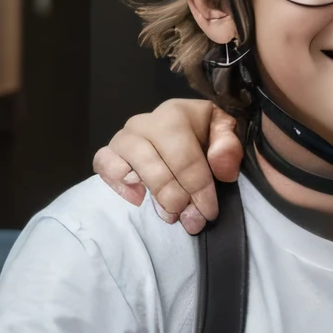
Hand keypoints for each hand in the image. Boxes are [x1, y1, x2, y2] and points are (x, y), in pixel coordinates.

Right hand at [92, 98, 239, 234]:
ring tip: (170, 214)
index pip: (186, 155)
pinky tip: (138, 198)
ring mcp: (123, 137)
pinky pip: (103, 164)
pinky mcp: (108, 152)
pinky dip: (117, 183)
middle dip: (177, 197)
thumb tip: (222, 169)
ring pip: (129, 167)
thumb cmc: (205, 138)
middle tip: (191, 219)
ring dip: (154, 194)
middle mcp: (145, 122)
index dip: (199, 187)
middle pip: (157, 164)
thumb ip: (229, 148)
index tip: (209, 212)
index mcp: (176, 113)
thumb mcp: (224, 137)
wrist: (182, 136)